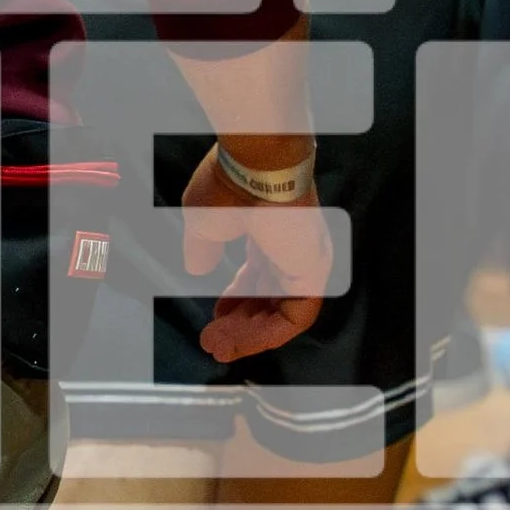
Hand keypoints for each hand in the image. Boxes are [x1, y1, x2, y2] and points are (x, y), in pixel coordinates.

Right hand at [182, 148, 332, 361]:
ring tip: (219, 347)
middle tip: (213, 342)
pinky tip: (239, 342)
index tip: (213, 318)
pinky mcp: (313, 274)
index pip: (259, 275)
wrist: (257, 162)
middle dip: (240, 324)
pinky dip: (267, 334)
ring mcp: (305, 262)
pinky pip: (293, 317)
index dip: (236, 300)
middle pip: (269, 297)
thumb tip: (197, 269)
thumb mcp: (203, 222)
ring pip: (281, 312)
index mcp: (270, 232)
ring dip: (249, 335)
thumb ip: (203, 248)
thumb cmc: (231, 182)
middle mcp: (292, 249)